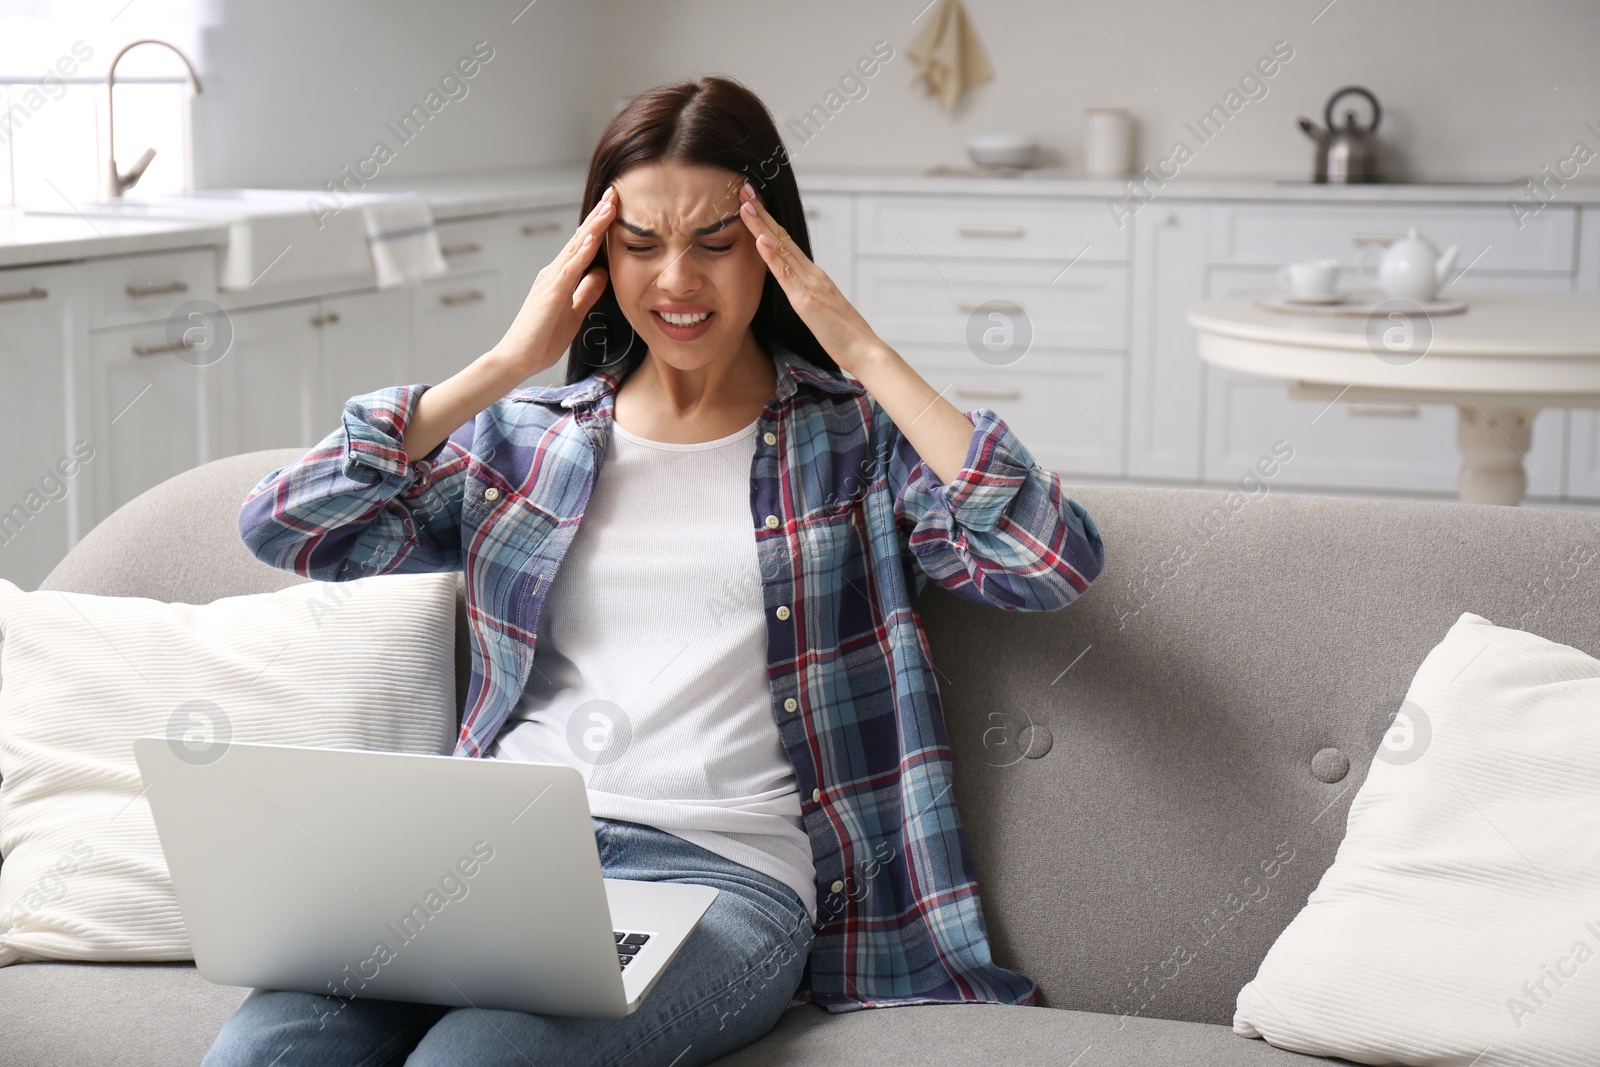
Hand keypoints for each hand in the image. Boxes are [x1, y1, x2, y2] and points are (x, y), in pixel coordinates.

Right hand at [491, 187, 615, 376]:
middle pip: (581, 239)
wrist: (516, 359)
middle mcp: (554, 273)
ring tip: (609, 205)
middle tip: (614, 192)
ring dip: (594, 225)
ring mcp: (551, 281)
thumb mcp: (574, 313)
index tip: (614, 207)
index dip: (599, 227)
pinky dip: (582, 251)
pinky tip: (593, 237)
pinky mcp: (551, 293)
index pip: (584, 247)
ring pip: (577, 247)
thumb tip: (601, 274)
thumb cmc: (541, 340)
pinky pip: (569, 269)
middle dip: (599, 215)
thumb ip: (586, 293)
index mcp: (560, 278)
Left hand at [737, 183, 886, 372]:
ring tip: (745, 205)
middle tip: (743, 190)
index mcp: (813, 276)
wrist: (864, 349)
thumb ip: (808, 296)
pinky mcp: (806, 300)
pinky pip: (786, 274)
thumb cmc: (843, 335)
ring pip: (781, 248)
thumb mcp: (821, 311)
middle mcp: (812, 273)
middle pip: (781, 237)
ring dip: (761, 226)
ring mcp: (809, 284)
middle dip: (761, 213)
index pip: (786, 243)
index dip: (767, 223)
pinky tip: (760, 240)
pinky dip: (772, 255)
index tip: (752, 204)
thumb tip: (795, 290)